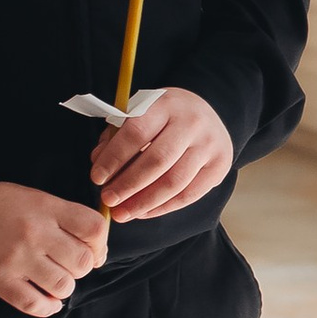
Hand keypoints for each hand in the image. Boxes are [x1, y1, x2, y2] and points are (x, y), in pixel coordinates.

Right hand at [0, 181, 109, 316]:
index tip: (93, 250)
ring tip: (52, 280)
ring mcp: (16, 258)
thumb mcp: (36, 200)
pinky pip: (35, 304)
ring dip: (63, 287)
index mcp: (46, 208)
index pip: (94, 228)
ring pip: (63, 285)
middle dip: (81, 267)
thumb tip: (96, 252)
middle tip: (68, 265)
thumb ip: (66, 220)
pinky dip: (47, 306)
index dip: (100, 244)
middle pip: (82, 261)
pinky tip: (47, 300)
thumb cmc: (1, 208)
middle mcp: (34, 233)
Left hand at [89, 83, 235, 221]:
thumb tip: (99, 165)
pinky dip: (163, 207)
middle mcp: (192, 122)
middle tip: (107, 200)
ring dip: (144, 202)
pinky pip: (189, 194)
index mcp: (166, 104)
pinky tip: (143, 212)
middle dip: (128, 185)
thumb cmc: (163, 117)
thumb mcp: (139, 115)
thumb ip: (116, 137)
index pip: (137, 132)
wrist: (206, 112)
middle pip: (157, 160)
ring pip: (174, 182)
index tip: (97, 178)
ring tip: (122, 213)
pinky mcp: (219, 165)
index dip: (114, 158)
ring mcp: (209, 145)